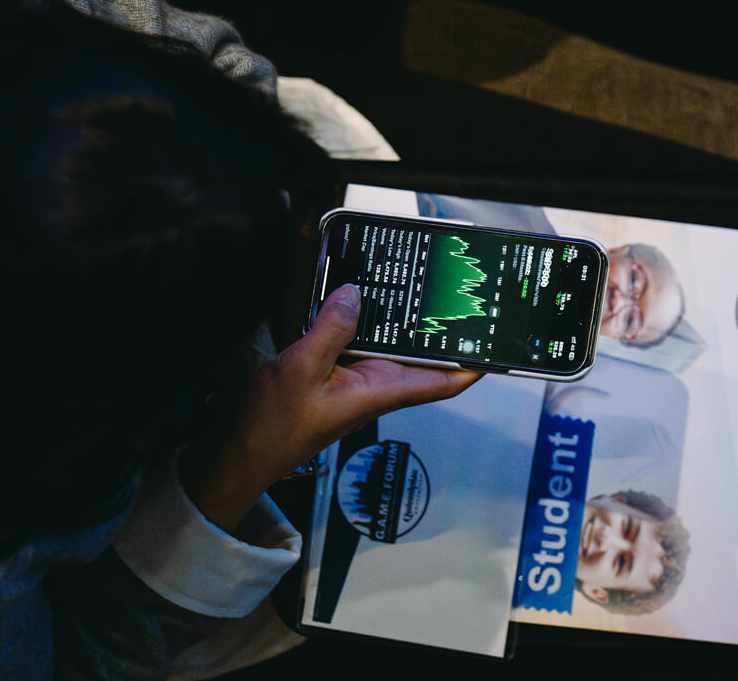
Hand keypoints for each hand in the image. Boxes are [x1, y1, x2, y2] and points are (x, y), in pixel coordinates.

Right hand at [182, 283, 480, 532]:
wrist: (238, 453)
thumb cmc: (270, 427)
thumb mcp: (300, 369)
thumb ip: (331, 329)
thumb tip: (356, 295)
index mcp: (378, 394)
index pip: (442, 382)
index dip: (474, 364)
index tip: (498, 341)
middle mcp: (373, 389)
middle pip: (420, 358)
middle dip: (438, 329)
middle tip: (453, 289)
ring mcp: (353, 383)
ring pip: (388, 348)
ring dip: (399, 322)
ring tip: (412, 284)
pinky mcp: (331, 377)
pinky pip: (357, 346)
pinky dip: (363, 323)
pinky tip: (358, 299)